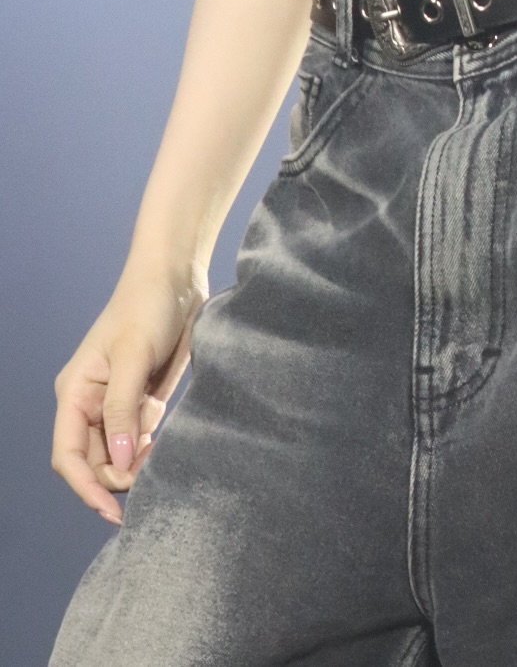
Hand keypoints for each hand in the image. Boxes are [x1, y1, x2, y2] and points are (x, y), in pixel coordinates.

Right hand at [52, 263, 206, 522]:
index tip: (113, 511)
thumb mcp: (132, 355)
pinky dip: (149, 450)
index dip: (86, 487)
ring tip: (160, 462)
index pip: (68, 455)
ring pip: (118, 454)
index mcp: (75, 393)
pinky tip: (165, 447)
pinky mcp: (141, 400)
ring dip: (135, 466)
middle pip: (94, 461)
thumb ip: (123, 409)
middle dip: (116, 478)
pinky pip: (139, 439)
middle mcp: (90, 403)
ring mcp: (116, 403)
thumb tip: (121, 461)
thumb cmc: (146, 307)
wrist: (177, 277)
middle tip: (150, 481)